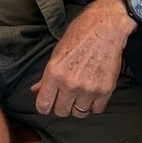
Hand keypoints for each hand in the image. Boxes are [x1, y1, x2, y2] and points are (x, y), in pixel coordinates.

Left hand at [30, 0, 133, 117]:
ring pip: (79, 113)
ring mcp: (88, 88)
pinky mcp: (105, 90)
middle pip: (61, 111)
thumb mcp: (56, 54)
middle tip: (64, 97)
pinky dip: (93, 105)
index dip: (43, 107)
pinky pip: (96, 110)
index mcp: (54, 73)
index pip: (43, 104)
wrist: (104, 29)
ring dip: (77, 106)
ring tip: (78, 94)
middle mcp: (70, 83)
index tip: (46, 105)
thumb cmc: (78, 36)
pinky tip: (91, 94)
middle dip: (61, 106)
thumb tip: (36, 90)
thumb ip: (46, 76)